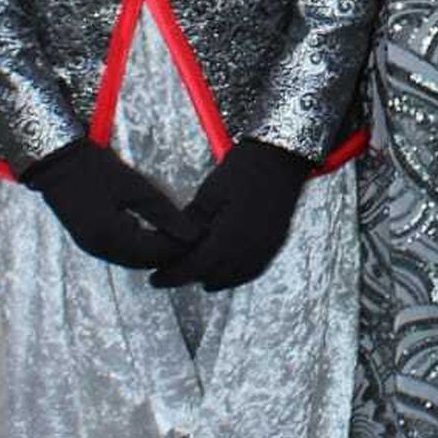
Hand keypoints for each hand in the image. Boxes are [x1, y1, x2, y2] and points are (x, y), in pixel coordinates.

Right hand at [23, 138, 200, 269]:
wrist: (57, 162)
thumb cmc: (96, 169)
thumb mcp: (135, 188)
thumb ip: (164, 213)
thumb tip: (192, 234)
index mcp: (111, 237)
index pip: (155, 253)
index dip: (179, 247)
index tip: (200, 237)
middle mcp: (100, 249)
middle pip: (144, 263)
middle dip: (169, 254)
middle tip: (192, 239)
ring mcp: (92, 248)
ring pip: (132, 260)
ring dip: (155, 253)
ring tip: (178, 237)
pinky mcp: (89, 241)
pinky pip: (120, 253)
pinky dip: (140, 249)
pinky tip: (155, 236)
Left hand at [150, 138, 310, 292]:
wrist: (282, 157)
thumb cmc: (244, 169)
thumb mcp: (210, 192)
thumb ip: (192, 221)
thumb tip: (170, 240)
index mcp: (229, 237)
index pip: (194, 267)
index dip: (172, 276)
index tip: (155, 279)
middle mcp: (249, 249)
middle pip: (212, 276)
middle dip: (190, 276)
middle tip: (172, 269)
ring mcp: (265, 249)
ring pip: (233, 278)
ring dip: (212, 277)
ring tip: (195, 271)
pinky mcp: (275, 244)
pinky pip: (251, 271)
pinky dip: (234, 275)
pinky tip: (224, 269)